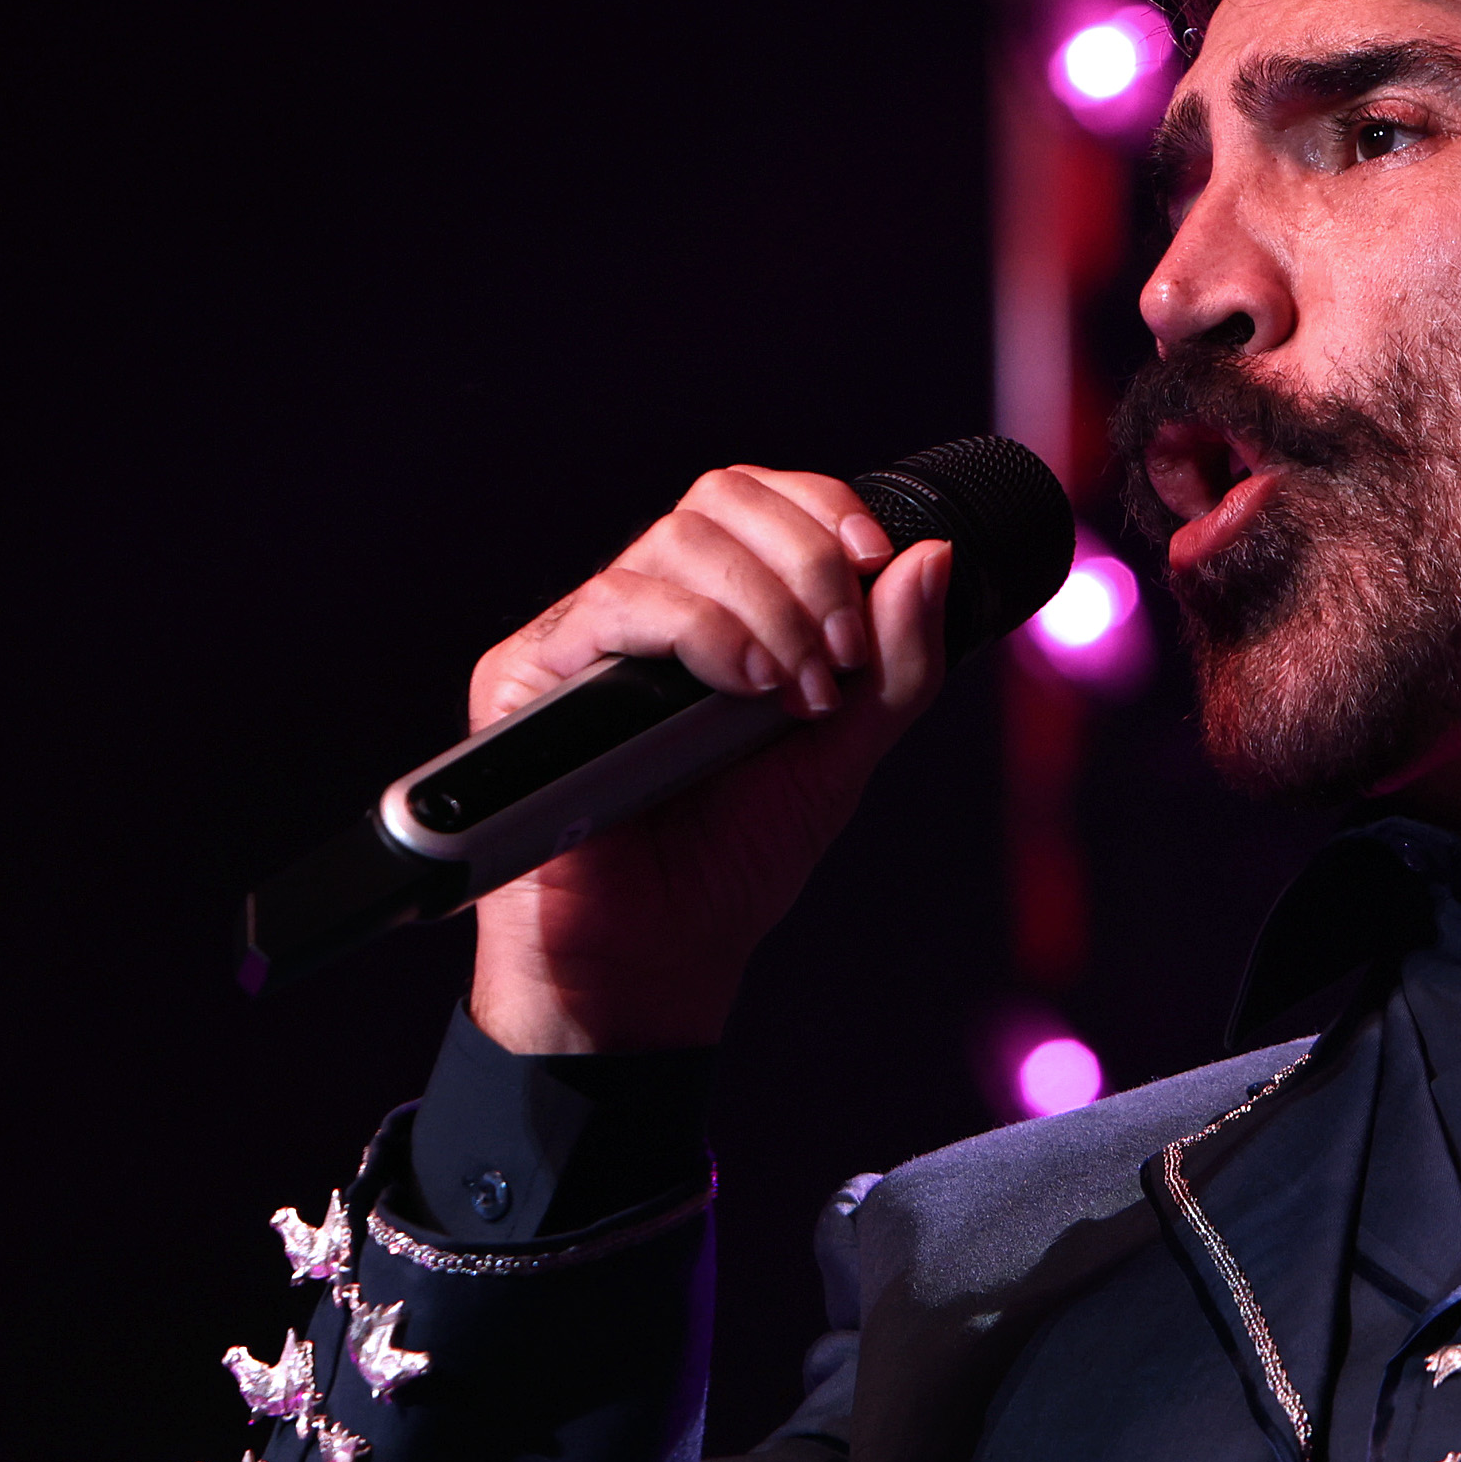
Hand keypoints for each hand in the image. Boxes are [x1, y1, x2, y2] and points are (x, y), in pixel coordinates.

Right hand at [463, 467, 953, 1053]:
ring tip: (797, 690)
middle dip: (804, 563)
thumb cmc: (735, 863)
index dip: (820, 507)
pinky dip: (699, 632)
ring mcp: (583, 639)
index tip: (877, 561)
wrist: (655, 962)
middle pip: (717, 502)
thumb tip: (933, 555)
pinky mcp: (527, 676)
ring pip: (672, 545)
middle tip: (840, 656)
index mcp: (713, 609)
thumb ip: (894, 664)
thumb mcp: (841, 756)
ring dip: (763, 605)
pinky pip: (613, 607)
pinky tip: (744, 688)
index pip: (756, 500)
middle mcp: (643, 608)